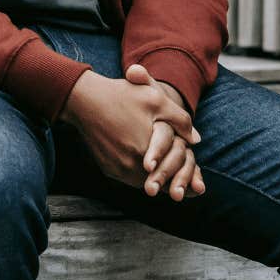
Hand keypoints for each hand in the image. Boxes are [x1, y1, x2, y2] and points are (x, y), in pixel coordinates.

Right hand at [59, 66, 198, 190]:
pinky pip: (129, 178)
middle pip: (159, 179)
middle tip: (184, 183)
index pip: (173, 170)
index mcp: (145, 151)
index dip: (186, 173)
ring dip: (156, 177)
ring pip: (144, 181)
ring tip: (167, 170)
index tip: (196, 182)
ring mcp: (117, 170)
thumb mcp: (156, 99)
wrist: (83, 99)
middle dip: (172, 178)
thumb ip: (180, 120)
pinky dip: (140, 174)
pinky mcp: (107, 169)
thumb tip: (196, 140)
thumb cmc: (121, 95)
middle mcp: (129, 166)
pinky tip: (146, 163)